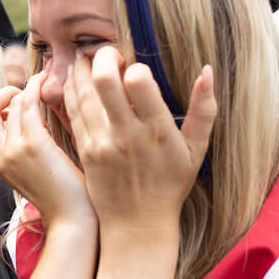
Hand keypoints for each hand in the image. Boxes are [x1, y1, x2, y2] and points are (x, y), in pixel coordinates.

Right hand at [0, 74, 92, 227]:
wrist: (72, 219)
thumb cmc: (61, 197)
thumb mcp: (30, 174)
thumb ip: (20, 151)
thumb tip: (25, 122)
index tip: (13, 110)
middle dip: (0, 95)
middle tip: (22, 97)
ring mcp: (13, 150)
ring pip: (8, 104)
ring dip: (25, 90)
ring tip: (44, 88)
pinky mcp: (33, 144)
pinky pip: (27, 104)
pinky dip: (35, 88)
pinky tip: (47, 85)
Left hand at [65, 46, 215, 238]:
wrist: (137, 225)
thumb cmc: (170, 185)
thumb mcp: (196, 150)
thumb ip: (205, 110)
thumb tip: (207, 70)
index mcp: (158, 130)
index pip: (138, 81)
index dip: (134, 65)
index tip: (136, 69)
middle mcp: (126, 134)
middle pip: (104, 81)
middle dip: (103, 56)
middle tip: (108, 54)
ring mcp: (101, 143)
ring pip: (82, 92)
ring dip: (82, 69)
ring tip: (88, 60)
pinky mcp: (84, 150)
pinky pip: (72, 112)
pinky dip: (70, 91)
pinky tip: (76, 81)